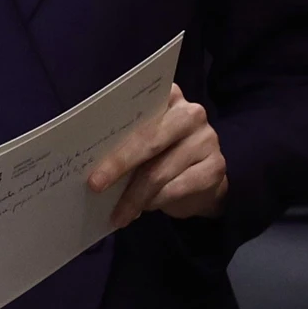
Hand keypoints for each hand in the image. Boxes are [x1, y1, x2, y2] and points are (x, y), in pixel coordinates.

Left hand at [88, 85, 227, 227]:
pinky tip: (141, 210)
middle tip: (95, 185)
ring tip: (118, 212)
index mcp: (169, 96)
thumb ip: (128, 138)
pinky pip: (178, 188)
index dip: (114, 125)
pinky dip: (155, 202)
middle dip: (118, 165)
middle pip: (148, 140)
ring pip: (160, 171)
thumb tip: (93, 159)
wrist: (203, 180)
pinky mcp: (216, 167)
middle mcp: (191, 113)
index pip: (139, 105)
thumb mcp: (146, 139)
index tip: (91, 146)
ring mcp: (207, 139)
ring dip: (134, 196)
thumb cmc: (164, 154)